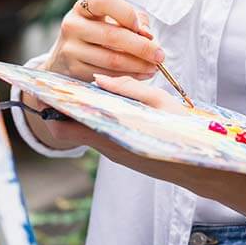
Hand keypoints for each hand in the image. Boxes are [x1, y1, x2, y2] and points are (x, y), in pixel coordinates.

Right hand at [21, 0, 165, 149]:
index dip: (127, 14)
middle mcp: (73, 25)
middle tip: (160, 55)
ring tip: (154, 67)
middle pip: (113, 36)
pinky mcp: (73, 71)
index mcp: (84, 7)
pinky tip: (141, 74)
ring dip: (138, 65)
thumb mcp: (113, 19)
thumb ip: (135, 21)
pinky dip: (127, 76)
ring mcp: (70, 49)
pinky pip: (106, 75)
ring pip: (112, 59)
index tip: (142, 29)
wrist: (66, 56)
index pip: (105, 1)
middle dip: (142, 48)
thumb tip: (148, 36)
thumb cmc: (98, 32)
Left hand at [39, 74, 192, 157]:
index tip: (44, 89)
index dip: (51, 109)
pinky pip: (100, 133)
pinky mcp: (123, 152)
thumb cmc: (182, 131)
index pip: (64, 128)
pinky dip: (96, 117)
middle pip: (70, 129)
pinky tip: (105, 100)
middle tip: (61, 83)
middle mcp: (108, 148)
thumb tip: (99, 79)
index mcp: (111, 136)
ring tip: (82, 86)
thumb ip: (127, 88)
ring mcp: (115, 152)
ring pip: (85, 130)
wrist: (201, 165)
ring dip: (79, 111)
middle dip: (62, 107)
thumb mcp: (158, 102)